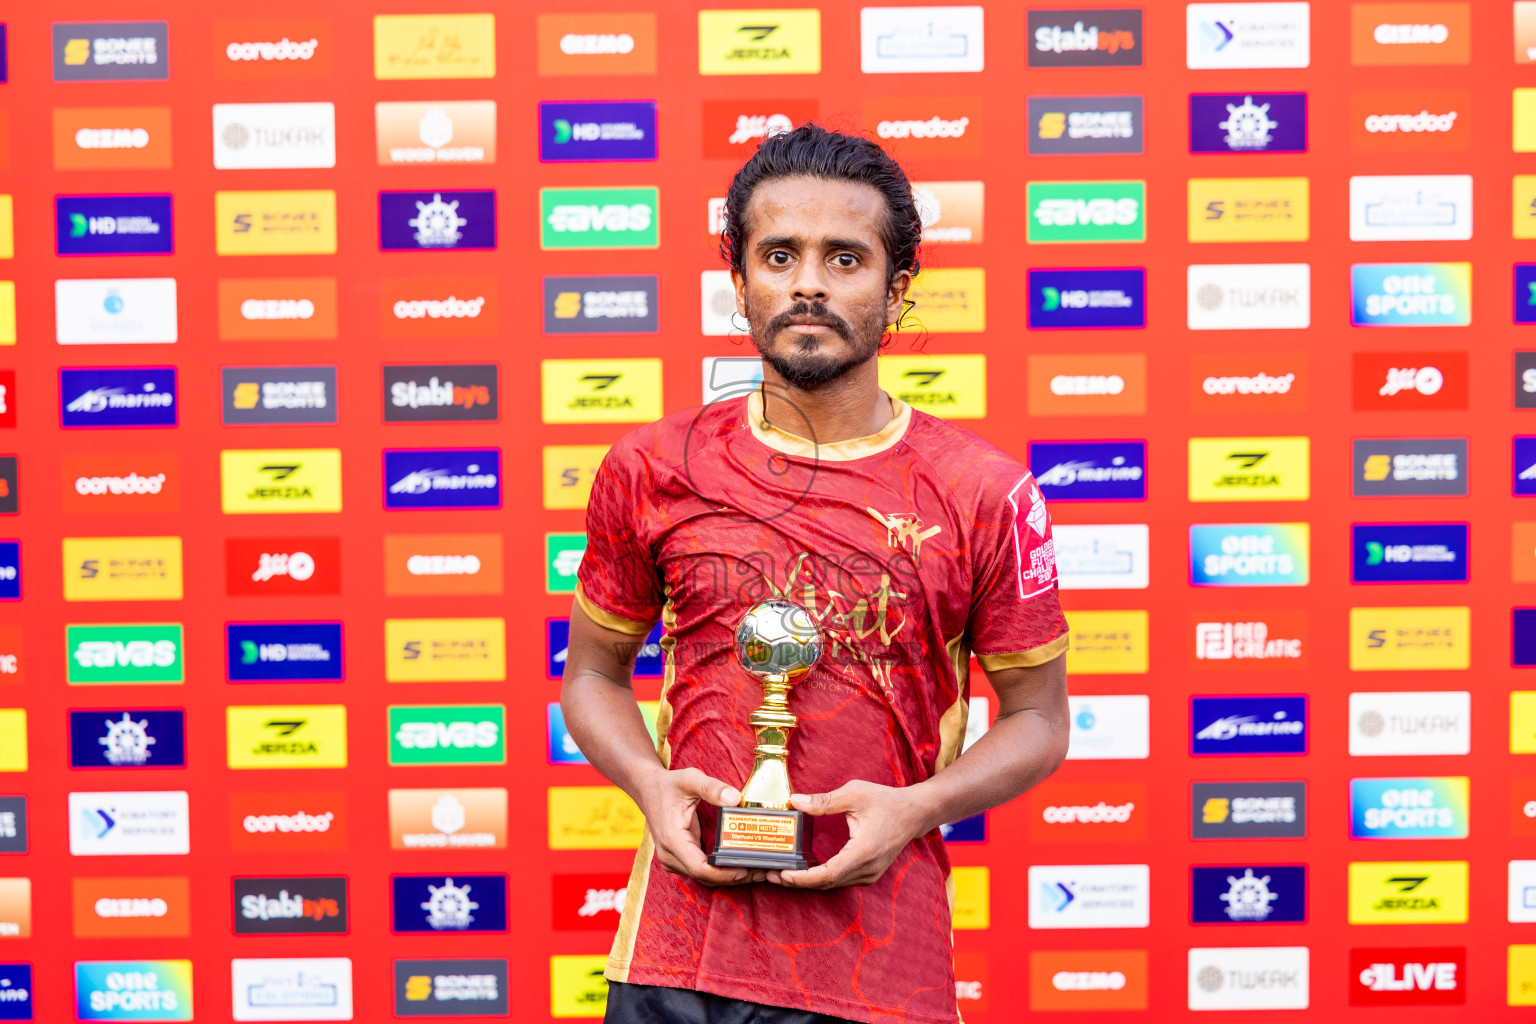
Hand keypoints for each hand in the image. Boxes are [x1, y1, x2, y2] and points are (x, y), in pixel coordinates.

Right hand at [634, 767, 761, 886]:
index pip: (701, 868)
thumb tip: (736, 798)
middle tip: (762, 870)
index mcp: (672, 840)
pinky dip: (720, 870)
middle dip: (734, 876)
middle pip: (706, 877)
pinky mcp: (678, 859)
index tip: (748, 868)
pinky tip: (740, 864)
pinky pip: (702, 870)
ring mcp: (672, 860)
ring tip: (757, 869)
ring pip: (704, 877)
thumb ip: (712, 788)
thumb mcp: (690, 780)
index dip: (725, 873)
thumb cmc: (668, 785)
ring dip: (729, 876)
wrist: (647, 789)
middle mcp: (670, 855)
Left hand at [771, 780, 926, 889]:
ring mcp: (869, 874)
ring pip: (833, 884)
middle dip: (798, 881)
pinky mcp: (868, 873)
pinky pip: (841, 880)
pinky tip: (804, 871)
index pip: (829, 874)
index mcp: (864, 851)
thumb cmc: (886, 801)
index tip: (784, 875)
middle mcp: (867, 868)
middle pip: (827, 883)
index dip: (804, 878)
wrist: (914, 813)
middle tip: (771, 874)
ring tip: (781, 874)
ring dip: (807, 881)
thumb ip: (824, 800)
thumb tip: (795, 802)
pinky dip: (821, 878)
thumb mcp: (854, 794)